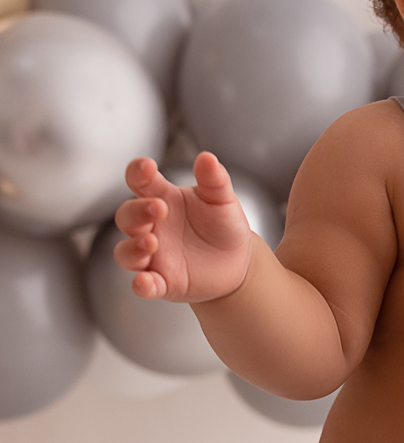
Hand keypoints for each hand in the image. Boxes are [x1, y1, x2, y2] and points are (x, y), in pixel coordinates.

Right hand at [114, 153, 256, 303]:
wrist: (238, 261)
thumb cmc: (223, 224)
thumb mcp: (222, 199)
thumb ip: (214, 180)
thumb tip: (207, 157)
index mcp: (162, 198)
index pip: (139, 181)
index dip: (137, 172)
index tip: (146, 167)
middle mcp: (151, 226)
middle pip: (126, 216)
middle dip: (137, 212)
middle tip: (158, 209)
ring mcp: (153, 255)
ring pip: (125, 252)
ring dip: (132, 248)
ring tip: (151, 242)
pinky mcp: (162, 282)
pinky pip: (144, 285)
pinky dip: (141, 285)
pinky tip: (144, 283)